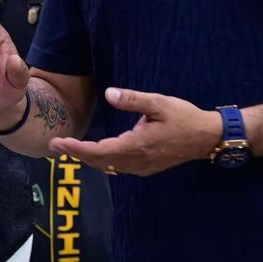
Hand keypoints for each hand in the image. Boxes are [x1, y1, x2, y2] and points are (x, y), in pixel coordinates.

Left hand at [48, 88, 221, 176]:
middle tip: (54, 145)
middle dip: (75, 154)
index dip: (75, 149)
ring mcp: (141, 168)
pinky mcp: (146, 168)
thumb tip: (109, 93)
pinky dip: (102, 161)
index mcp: (136, 146)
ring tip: (69, 149)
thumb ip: (133, 99)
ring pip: (107, 167)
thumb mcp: (159, 103)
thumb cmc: (184, 118)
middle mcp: (136, 162)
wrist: (207, 138)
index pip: (98, 151)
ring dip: (88, 159)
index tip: (57, 143)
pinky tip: (95, 153)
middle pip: (98, 162)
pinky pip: (118, 167)